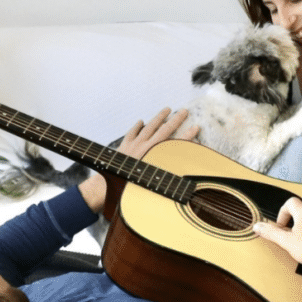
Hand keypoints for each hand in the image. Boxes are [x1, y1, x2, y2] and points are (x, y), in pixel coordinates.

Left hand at [79, 108, 199, 213]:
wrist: (106, 186)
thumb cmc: (128, 190)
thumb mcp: (150, 189)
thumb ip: (165, 185)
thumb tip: (183, 192)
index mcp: (154, 157)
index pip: (175, 144)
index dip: (187, 136)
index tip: (196, 127)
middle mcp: (146, 148)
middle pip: (164, 130)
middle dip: (176, 120)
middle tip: (184, 111)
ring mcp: (135, 145)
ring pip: (149, 127)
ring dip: (159, 117)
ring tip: (167, 109)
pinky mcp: (125, 146)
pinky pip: (132, 132)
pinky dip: (137, 126)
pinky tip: (141, 121)